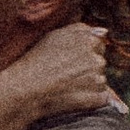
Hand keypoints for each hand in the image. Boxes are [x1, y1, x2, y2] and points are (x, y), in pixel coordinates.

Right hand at [0, 23, 120, 125]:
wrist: (26, 89)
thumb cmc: (36, 61)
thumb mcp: (54, 36)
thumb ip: (80, 30)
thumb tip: (103, 32)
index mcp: (88, 40)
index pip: (98, 44)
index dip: (85, 52)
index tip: (70, 61)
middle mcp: (96, 57)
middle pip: (100, 62)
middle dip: (88, 68)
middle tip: (66, 75)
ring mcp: (98, 78)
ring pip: (100, 80)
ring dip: (89, 84)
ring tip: (66, 87)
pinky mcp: (97, 97)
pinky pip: (101, 98)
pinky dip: (91, 99)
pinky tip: (73, 98)